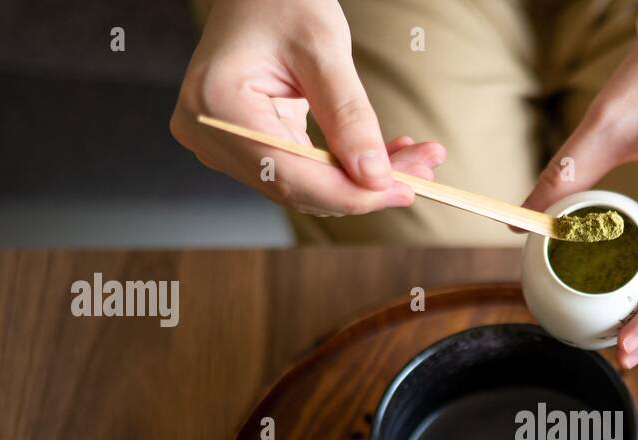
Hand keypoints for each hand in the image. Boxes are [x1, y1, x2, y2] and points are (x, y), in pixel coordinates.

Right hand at [170, 0, 443, 215]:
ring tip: (416, 159)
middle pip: (301, 186)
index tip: (406, 189)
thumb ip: (348, 116)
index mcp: (218, 106)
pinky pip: (304, 171)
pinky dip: (347, 167)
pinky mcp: (247, 146)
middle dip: (367, 185)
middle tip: (426, 169)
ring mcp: (225, 144)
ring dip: (363, 180)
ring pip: (308, 185)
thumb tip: (376, 178)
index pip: (291, 175)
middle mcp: (211, 133)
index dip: (352, 193)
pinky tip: (387, 155)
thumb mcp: (323, 49)